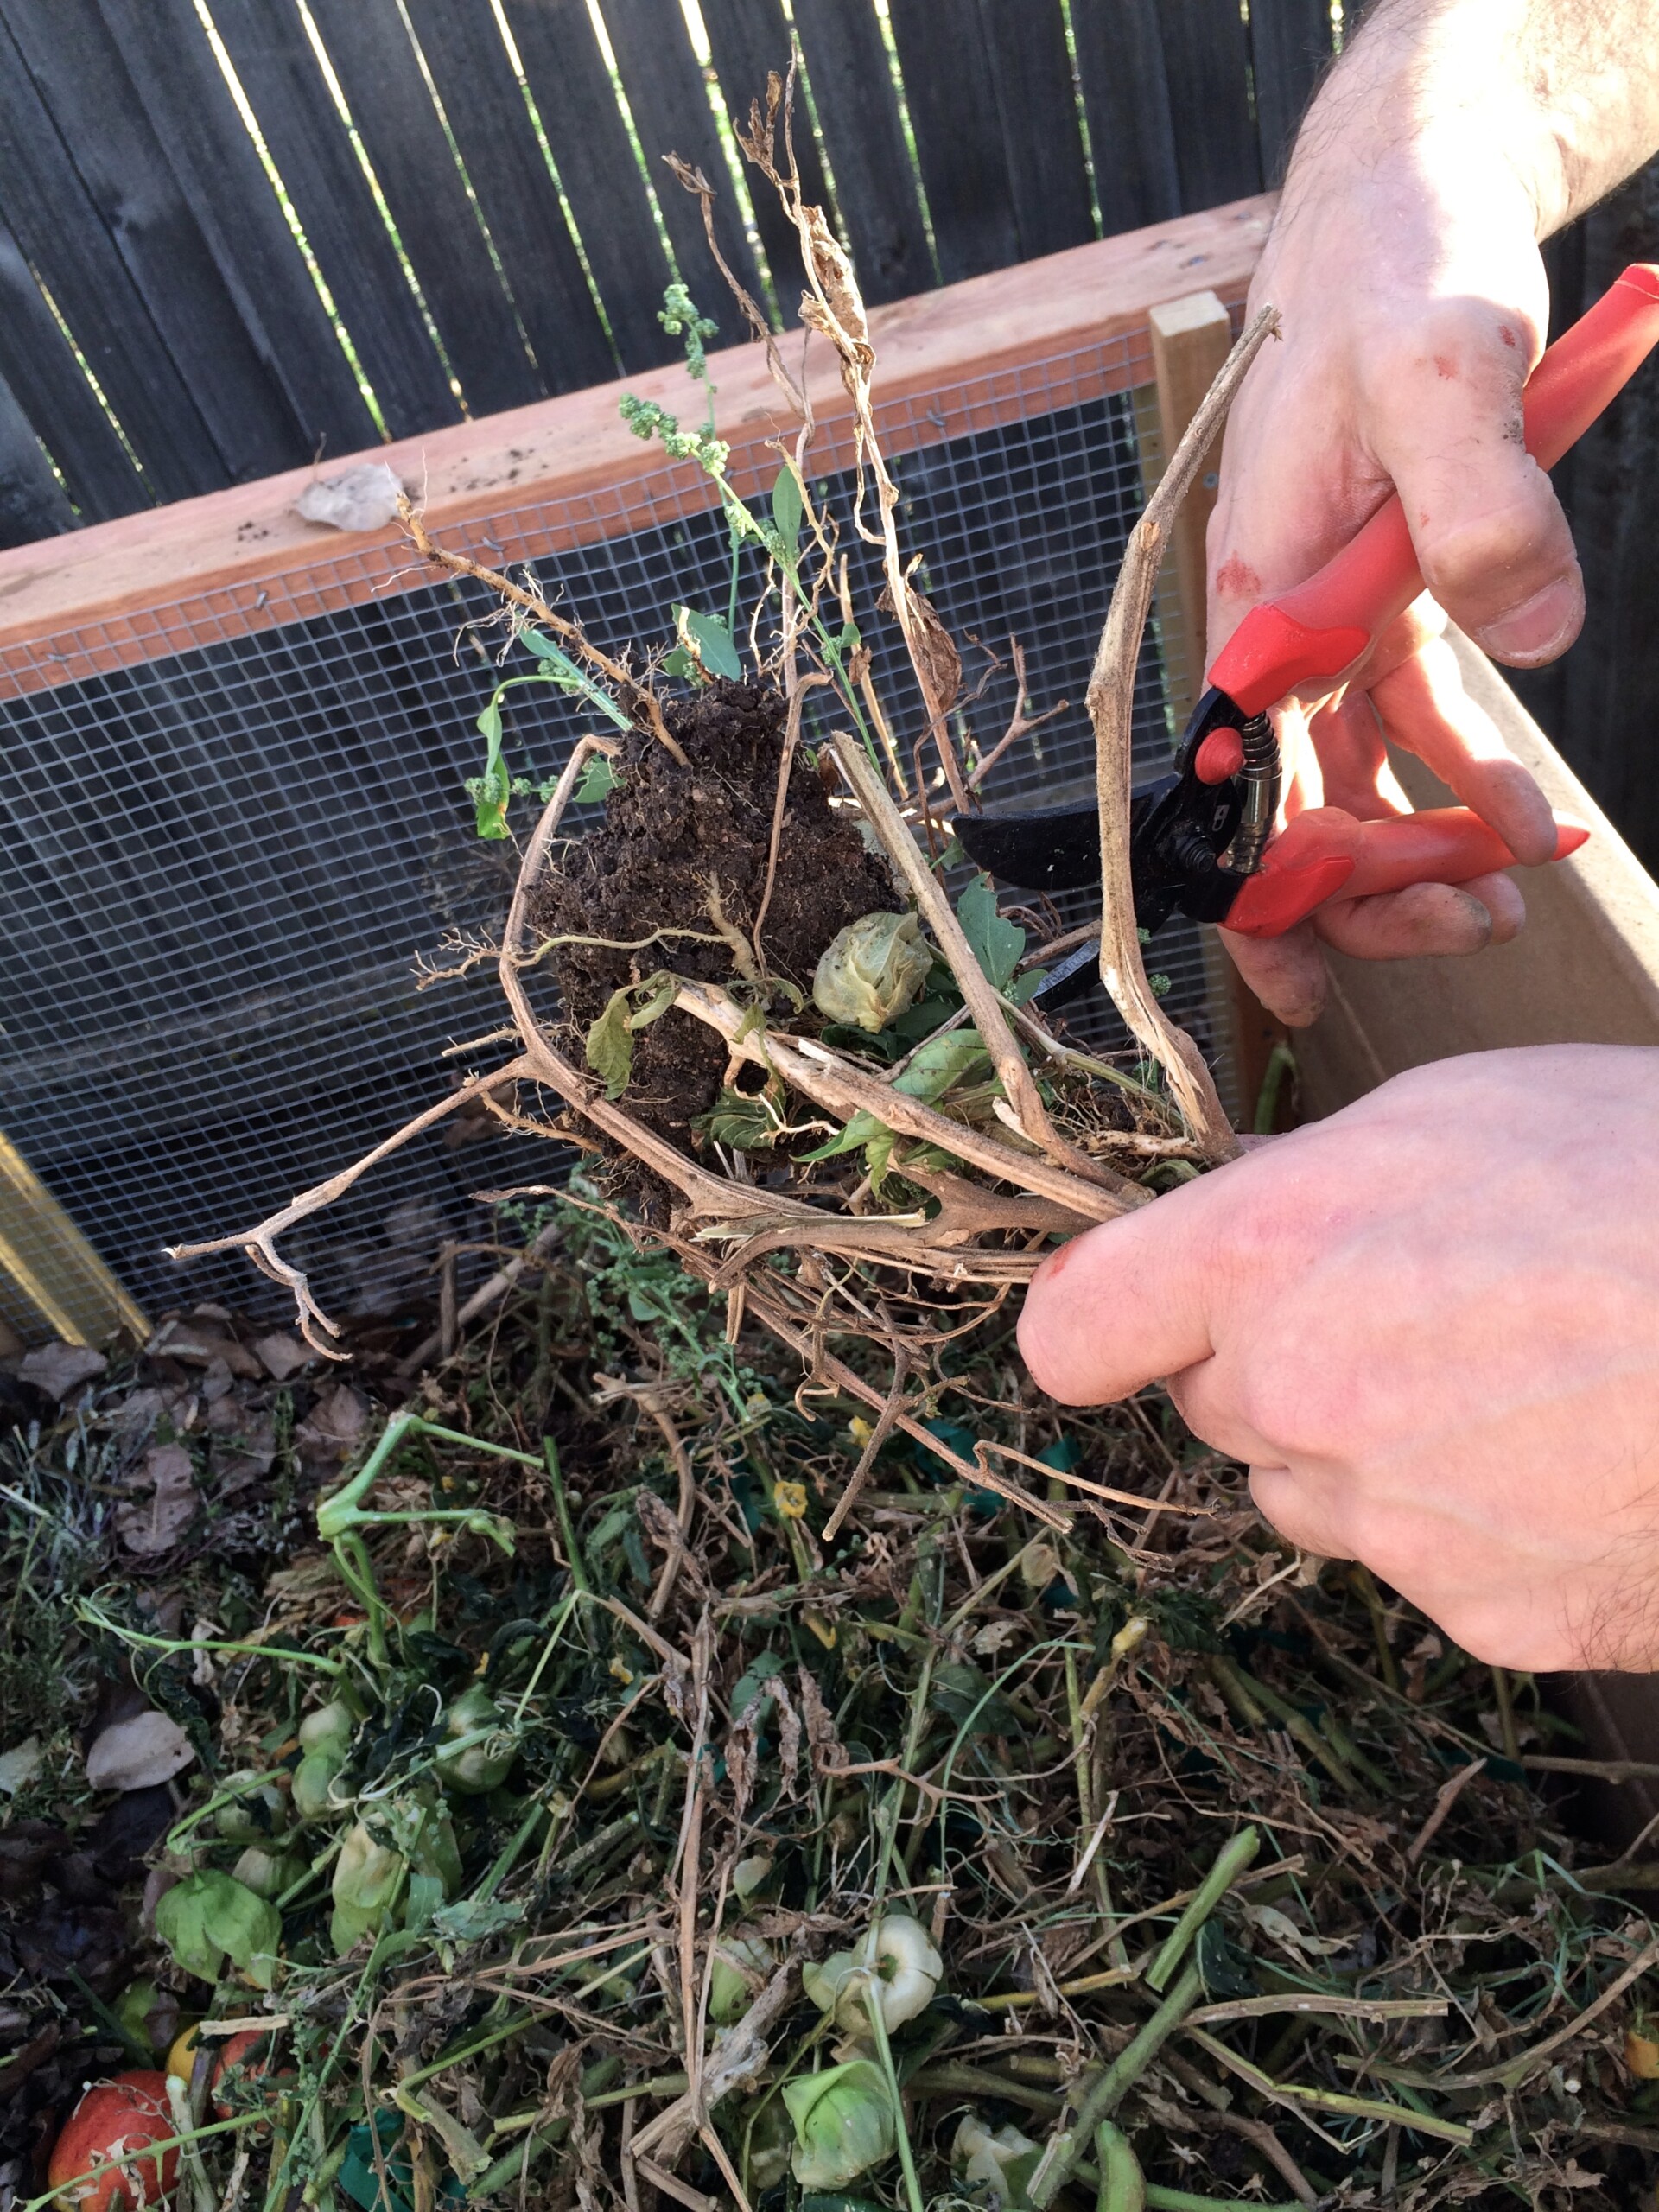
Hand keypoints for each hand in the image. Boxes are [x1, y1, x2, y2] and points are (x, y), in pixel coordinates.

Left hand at [1018, 1047, 1658, 1671]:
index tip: (1130, 1319)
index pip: (1076, 1331)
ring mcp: (1391, 1524)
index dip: (1103, 1323)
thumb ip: (1309, 1182)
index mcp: (1268, 1257)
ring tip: (1519, 1385)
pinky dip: (1475, 1529)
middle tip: (1413, 1314)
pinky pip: (1426, 1570)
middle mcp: (1299, 1401)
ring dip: (1371, 1452)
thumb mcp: (1458, 1111)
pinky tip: (1573, 1459)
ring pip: (1318, 1494)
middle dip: (1277, 1366)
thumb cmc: (1652, 1176)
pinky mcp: (1481, 1616)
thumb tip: (1242, 1218)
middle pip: (1217, 1409)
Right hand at [1209, 8, 1586, 1023]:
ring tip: (1509, 902)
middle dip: (1369, 890)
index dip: (1264, 894)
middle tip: (1469, 936)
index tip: (1301, 984)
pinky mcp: (1386, 595)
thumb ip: (1482, 507)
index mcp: (1254, 599)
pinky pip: (1414, 713)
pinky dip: (1461, 772)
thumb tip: (1534, 637)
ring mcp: (1327, 617)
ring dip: (1424, 847)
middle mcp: (1274, 626)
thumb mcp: (1446, 373)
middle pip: (1295, 800)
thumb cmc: (1395, 273)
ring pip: (1357, 772)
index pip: (1238, 784)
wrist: (1398, 198)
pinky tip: (1523, 817)